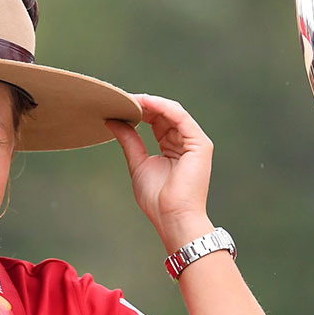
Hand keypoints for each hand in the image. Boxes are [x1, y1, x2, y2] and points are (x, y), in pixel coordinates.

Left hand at [106, 94, 214, 251]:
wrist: (173, 217)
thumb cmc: (157, 199)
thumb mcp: (138, 163)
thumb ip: (129, 141)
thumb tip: (113, 121)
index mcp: (172, 148)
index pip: (157, 122)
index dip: (140, 111)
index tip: (120, 103)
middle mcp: (185, 142)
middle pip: (164, 114)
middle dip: (144, 104)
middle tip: (122, 97)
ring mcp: (195, 142)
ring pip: (172, 112)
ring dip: (151, 103)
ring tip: (131, 98)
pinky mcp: (200, 144)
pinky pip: (180, 117)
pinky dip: (163, 107)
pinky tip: (146, 103)